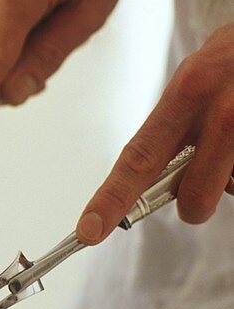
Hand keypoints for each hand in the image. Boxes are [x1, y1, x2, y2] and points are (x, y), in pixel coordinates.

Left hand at [76, 20, 233, 243]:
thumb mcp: (198, 78)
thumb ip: (177, 126)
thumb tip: (166, 181)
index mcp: (188, 92)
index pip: (139, 158)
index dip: (111, 199)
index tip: (88, 230)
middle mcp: (222, 111)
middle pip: (194, 195)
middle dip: (194, 204)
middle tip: (200, 190)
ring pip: (232, 189)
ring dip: (231, 177)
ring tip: (233, 139)